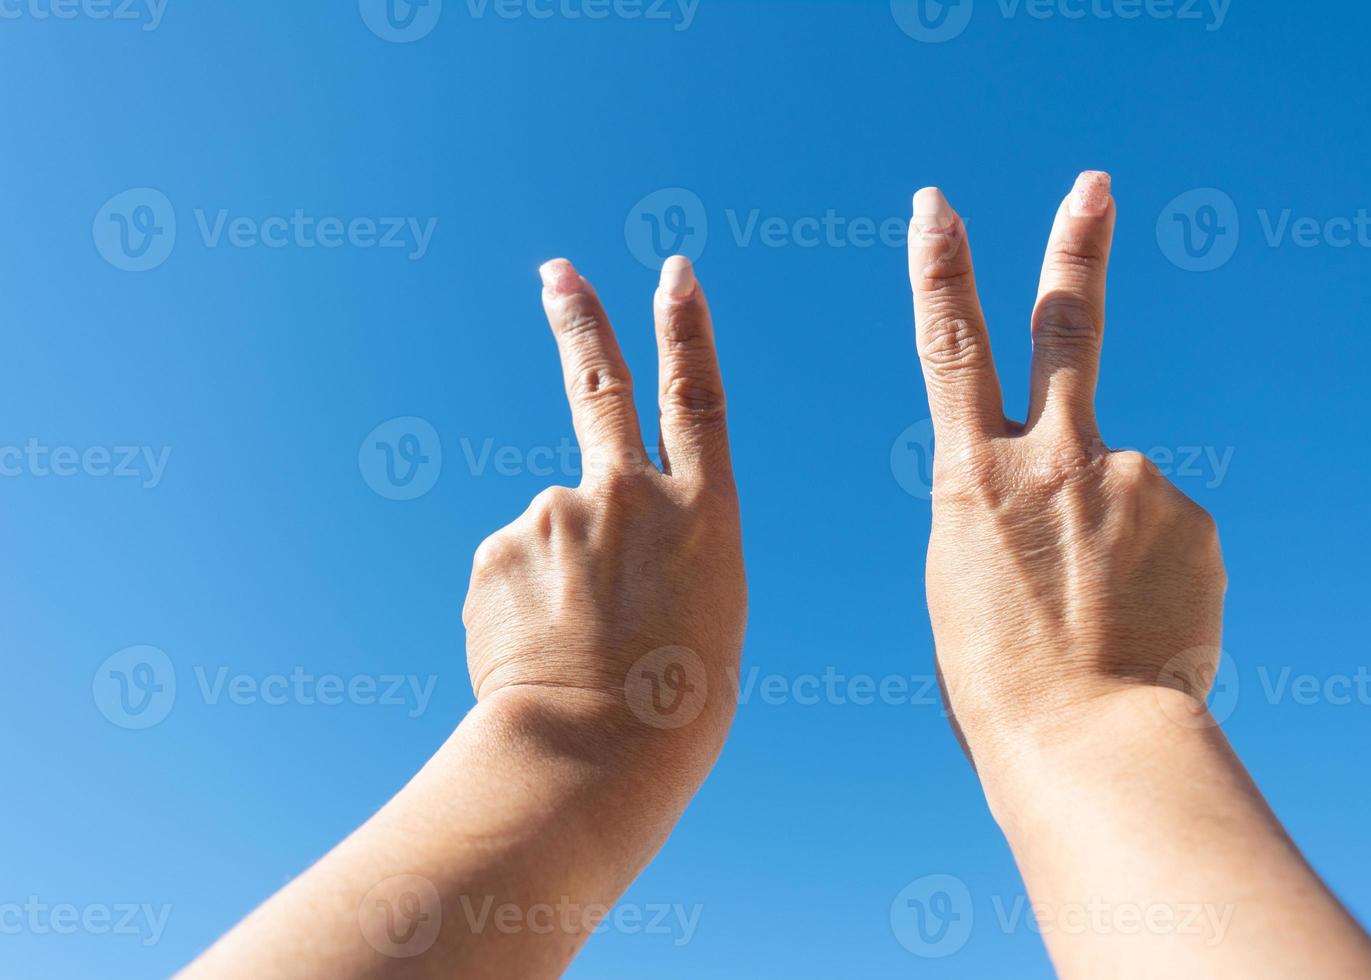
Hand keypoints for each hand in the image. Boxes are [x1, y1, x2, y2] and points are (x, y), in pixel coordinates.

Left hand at [462, 255, 745, 798]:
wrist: (594, 754)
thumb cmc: (673, 705)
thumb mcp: (705, 616)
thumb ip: (660, 553)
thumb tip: (594, 540)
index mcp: (703, 513)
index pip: (697, 398)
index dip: (687, 330)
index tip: (673, 273)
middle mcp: (628, 494)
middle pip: (598, 384)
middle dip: (580, 319)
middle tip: (557, 271)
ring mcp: (555, 514)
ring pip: (548, 534)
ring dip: (555, 581)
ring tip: (574, 651)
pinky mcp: (496, 551)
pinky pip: (509, 573)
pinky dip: (520, 609)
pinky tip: (538, 655)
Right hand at [907, 173, 1226, 753]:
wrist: (1088, 742)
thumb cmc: (1001, 683)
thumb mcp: (968, 581)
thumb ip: (1009, 512)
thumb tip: (1078, 491)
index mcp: (972, 477)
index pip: (950, 346)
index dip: (942, 269)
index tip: (938, 206)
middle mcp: (1054, 458)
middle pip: (1066, 326)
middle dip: (1077, 247)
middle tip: (1095, 186)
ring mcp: (1130, 480)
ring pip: (1123, 487)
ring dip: (1115, 540)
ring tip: (1103, 618)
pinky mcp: (1193, 518)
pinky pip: (1169, 531)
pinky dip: (1157, 571)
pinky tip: (1143, 623)